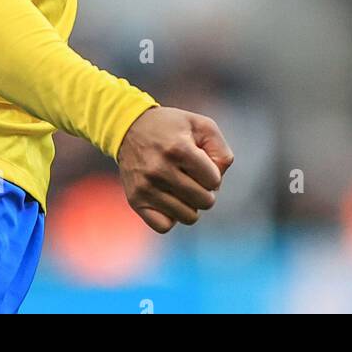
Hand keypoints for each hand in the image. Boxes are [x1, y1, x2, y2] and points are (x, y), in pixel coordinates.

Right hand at [116, 106, 234, 232]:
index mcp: (178, 148)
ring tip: (180, 187)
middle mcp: (160, 169)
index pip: (214, 181)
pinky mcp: (135, 200)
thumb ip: (221, 151)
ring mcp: (146, 187)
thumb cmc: (172, 128)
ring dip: (190, 204)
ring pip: (188, 217)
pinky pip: (164, 226)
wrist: (130, 127)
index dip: (213, 173)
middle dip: (205, 190)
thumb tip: (217, 184)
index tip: (201, 163)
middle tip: (193, 177)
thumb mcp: (201, 125)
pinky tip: (168, 198)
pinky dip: (171, 216)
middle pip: (205, 202)